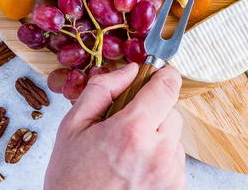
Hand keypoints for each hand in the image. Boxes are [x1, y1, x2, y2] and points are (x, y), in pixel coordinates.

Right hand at [44, 64, 186, 189]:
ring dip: (157, 138)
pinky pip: (175, 160)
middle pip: (171, 111)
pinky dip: (160, 160)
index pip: (167, 86)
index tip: (157, 74)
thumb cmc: (72, 181)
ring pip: (174, 137)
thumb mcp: (73, 128)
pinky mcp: (176, 187)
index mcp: (132, 130)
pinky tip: (136, 170)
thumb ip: (103, 90)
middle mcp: (158, 152)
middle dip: (153, 112)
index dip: (163, 75)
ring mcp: (170, 173)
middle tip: (127, 128)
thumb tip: (130, 70)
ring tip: (128, 155)